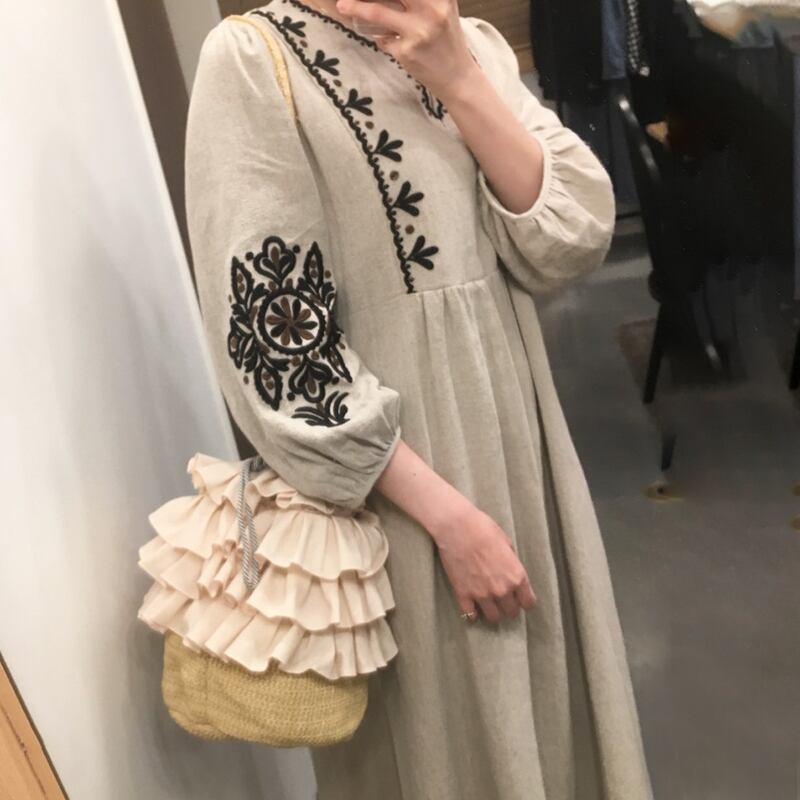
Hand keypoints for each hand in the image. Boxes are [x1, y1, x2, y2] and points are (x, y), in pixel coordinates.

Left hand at [335, 0, 479, 101]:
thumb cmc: (446, 40)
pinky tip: (392, 42)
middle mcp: (431, 9)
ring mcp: (418, 31)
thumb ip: (421, 0)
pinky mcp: (407, 52)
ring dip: (356, 8)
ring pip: (377, 13)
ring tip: (342, 5)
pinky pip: (383, 40)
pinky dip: (382, 39)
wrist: (457, 77)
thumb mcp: (442, 8)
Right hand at [372, 439, 535, 622]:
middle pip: (510, 611)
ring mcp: (480, 592)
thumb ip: (511, 558)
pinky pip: (470, 613)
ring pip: (493, 616)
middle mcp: (500, 587)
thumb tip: (516, 571)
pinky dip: (472, 611)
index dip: (526, 599)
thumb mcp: (503, 536)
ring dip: (493, 611)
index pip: (528, 599)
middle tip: (504, 598)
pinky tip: (472, 607)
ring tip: (489, 603)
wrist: (454, 521)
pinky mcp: (461, 592)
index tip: (522, 597)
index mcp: (514, 572)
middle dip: (509, 606)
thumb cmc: (481, 524)